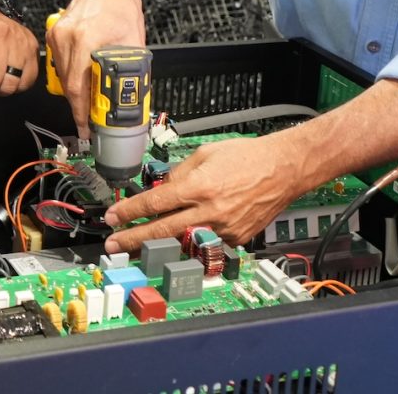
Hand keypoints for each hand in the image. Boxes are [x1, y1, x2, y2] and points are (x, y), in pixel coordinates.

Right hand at [46, 0, 143, 138]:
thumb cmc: (123, 6)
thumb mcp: (134, 42)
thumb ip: (129, 71)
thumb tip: (129, 98)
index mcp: (86, 39)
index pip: (78, 87)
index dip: (81, 112)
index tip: (86, 128)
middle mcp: (67, 36)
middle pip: (68, 84)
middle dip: (80, 105)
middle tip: (91, 119)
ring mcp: (57, 33)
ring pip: (62, 74)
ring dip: (75, 90)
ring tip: (90, 99)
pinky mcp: (54, 31)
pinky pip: (59, 61)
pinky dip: (70, 73)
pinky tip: (83, 77)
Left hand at [103, 134, 302, 251]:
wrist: (284, 169)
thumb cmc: (248, 156)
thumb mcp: (206, 153)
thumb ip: (180, 173)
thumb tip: (162, 189)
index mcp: (200, 186)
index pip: (155, 202)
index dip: (130, 211)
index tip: (113, 217)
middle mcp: (210, 211)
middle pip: (162, 230)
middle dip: (133, 238)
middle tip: (114, 244)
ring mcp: (224, 229)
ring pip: (184, 240)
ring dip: (162, 243)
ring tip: (143, 243)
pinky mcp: (237, 239)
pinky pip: (208, 241)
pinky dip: (196, 236)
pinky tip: (193, 229)